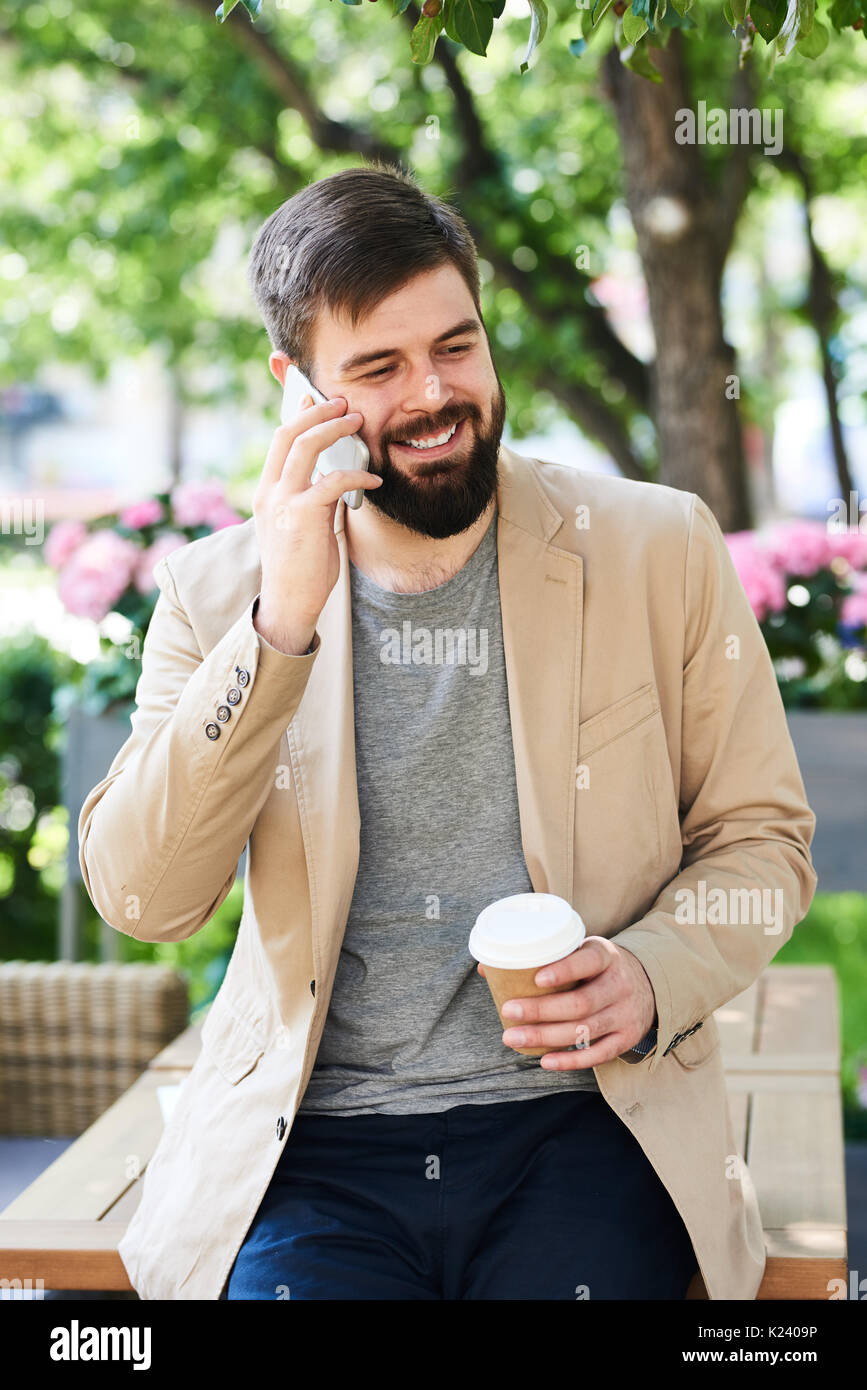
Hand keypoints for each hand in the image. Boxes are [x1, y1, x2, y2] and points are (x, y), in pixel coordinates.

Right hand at [252, 392, 382, 652]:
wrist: (290, 602)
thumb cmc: (301, 567)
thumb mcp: (302, 524)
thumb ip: (312, 497)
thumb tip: (335, 474)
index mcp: (266, 492)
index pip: (278, 440)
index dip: (297, 414)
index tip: (314, 396)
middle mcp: (269, 491)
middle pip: (289, 433)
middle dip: (318, 411)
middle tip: (344, 402)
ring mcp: (283, 501)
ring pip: (306, 446)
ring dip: (335, 428)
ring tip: (358, 422)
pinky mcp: (302, 515)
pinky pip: (333, 481)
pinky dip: (357, 475)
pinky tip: (374, 480)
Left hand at [478, 937, 657, 1069]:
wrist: (648, 985)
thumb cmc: (598, 967)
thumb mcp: (581, 951)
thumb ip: (543, 956)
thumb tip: (488, 968)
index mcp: (605, 956)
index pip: (588, 961)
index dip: (564, 970)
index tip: (535, 978)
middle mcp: (619, 985)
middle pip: (580, 1003)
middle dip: (541, 1010)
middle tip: (508, 1011)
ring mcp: (625, 1014)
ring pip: (584, 1030)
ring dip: (546, 1037)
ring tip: (512, 1038)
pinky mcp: (625, 1039)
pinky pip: (598, 1055)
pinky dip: (570, 1060)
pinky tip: (544, 1060)